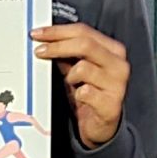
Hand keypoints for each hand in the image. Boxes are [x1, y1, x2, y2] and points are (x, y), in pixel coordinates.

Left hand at [33, 23, 128, 148]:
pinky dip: (77, 94)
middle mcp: (118, 64)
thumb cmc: (89, 94)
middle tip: (39, 51)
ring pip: (83, 68)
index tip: (38, 34)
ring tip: (71, 84)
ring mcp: (117, 84)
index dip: (58, 31)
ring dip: (70, 76)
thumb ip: (66, 53)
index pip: (84, 31)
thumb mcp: (76, 70)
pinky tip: (79, 97)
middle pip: (85, 44)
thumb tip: (45, 39)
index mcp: (112, 50)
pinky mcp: (111, 104)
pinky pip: (85, 92)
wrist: (101, 127)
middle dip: (57, 45)